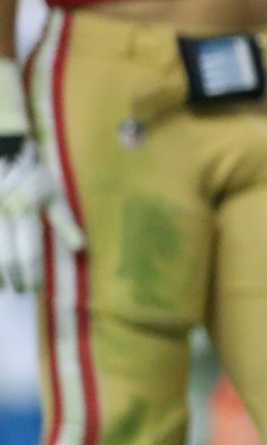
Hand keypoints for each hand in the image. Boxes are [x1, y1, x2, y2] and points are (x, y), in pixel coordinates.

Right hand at [0, 137, 81, 291]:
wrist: (5, 154)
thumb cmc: (33, 176)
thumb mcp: (54, 195)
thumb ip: (65, 222)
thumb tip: (80, 248)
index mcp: (25, 211)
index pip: (28, 251)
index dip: (31, 273)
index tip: (34, 288)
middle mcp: (3, 215)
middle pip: (5, 257)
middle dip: (12, 278)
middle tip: (20, 290)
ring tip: (4, 286)